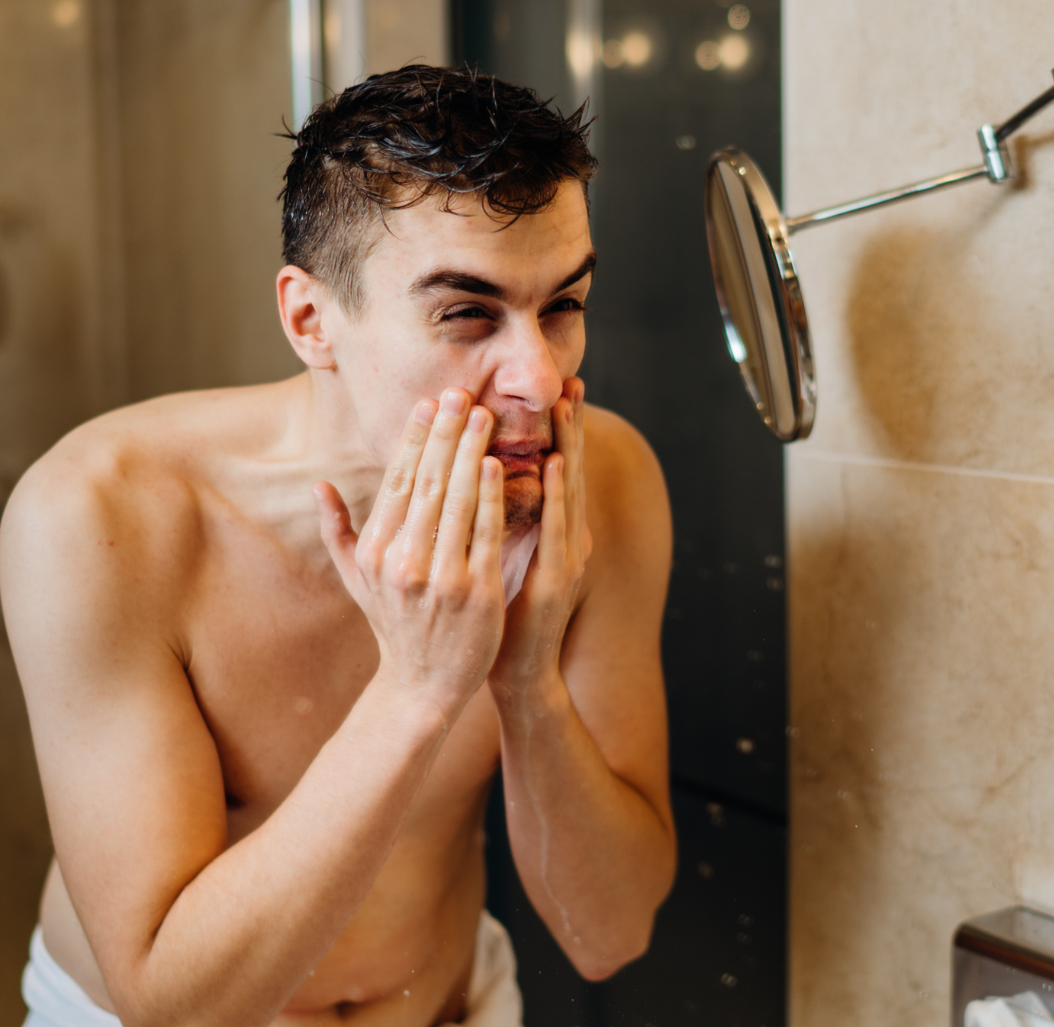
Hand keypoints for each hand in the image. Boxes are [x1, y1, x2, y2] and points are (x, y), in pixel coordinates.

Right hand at [315, 390, 507, 712]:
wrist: (423, 686)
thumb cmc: (393, 625)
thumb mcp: (356, 580)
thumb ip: (338, 530)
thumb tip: (319, 486)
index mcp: (375, 553)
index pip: (396, 483)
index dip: (413, 439)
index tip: (427, 403)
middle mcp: (402, 562)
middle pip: (426, 483)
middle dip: (444, 433)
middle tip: (460, 393)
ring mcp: (440, 578)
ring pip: (456, 501)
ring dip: (470, 453)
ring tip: (484, 416)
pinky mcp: (476, 593)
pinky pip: (485, 534)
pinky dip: (491, 497)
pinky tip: (499, 465)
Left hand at [491, 378, 593, 702]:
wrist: (515, 673)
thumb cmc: (501, 615)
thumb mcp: (500, 557)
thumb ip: (499, 519)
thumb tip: (482, 477)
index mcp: (553, 533)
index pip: (556, 470)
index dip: (560, 431)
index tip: (559, 389)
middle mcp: (567, 540)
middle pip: (569, 470)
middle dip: (571, 426)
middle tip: (571, 380)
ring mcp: (566, 559)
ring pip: (568, 491)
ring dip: (568, 445)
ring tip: (566, 406)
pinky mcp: (556, 581)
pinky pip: (556, 529)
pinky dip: (556, 494)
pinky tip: (553, 464)